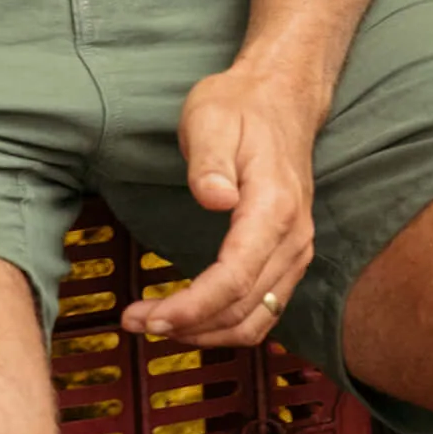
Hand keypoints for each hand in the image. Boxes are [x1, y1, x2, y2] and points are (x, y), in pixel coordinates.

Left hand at [121, 63, 318, 349]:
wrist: (282, 100)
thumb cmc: (241, 107)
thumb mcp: (212, 118)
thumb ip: (211, 160)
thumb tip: (215, 199)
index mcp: (275, 208)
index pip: (235, 278)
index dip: (193, 307)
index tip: (151, 317)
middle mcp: (294, 239)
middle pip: (244, 309)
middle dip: (189, 326)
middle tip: (136, 322)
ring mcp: (296, 252)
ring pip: (257, 320)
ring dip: (206, 333)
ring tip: (156, 325)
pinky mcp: (288, 258)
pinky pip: (263, 310)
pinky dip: (227, 324)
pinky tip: (192, 320)